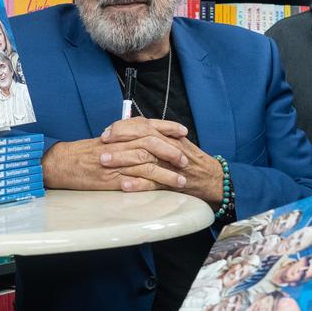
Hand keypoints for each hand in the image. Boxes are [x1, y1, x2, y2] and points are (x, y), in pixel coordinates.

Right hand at [40, 118, 190, 193]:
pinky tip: (161, 190)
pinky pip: (134, 181)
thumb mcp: (106, 140)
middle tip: (185, 160)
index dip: (168, 128)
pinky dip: (149, 185)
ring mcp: (116, 163)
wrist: (61, 163)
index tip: (183, 131)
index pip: (148, 126)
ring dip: (166, 173)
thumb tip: (145, 135)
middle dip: (171, 151)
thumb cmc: (82, 152)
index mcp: (119, 134)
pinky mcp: (111, 180)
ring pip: (146, 163)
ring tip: (180, 180)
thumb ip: (125, 137)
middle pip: (151, 143)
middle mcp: (119, 146)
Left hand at [108, 124, 225, 207]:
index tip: (106, 133)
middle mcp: (168, 145)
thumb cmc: (188, 160)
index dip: (122, 128)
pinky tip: (124, 185)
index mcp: (166, 135)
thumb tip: (129, 131)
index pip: (142, 125)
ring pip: (144, 158)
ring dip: (122, 160)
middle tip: (101, 146)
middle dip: (118, 141)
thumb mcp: (172, 142)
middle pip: (141, 138)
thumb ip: (153, 136)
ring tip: (105, 163)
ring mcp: (170, 163)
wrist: (210, 177)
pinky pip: (154, 182)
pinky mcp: (172, 181)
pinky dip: (138, 183)